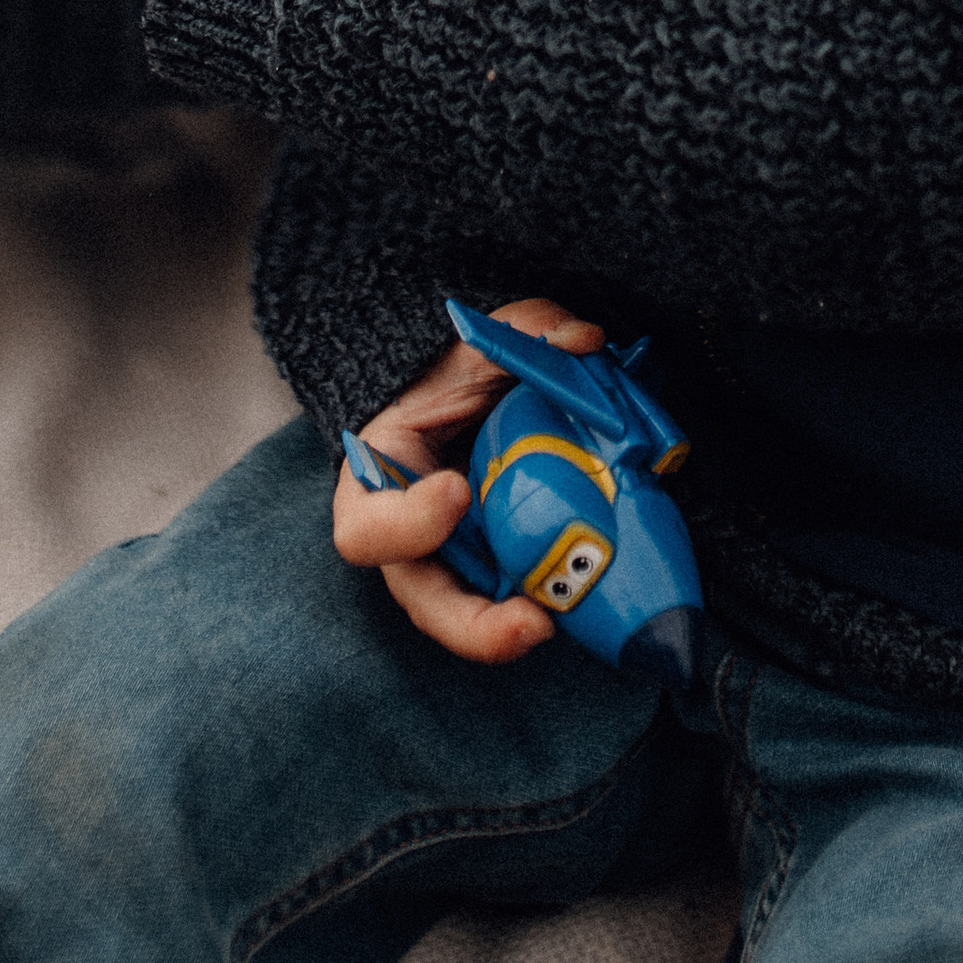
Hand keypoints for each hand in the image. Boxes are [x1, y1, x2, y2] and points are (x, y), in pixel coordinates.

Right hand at [330, 297, 606, 664]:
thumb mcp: (476, 346)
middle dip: (474, 625)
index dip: (407, 521)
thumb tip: (584, 341)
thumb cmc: (452, 378)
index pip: (367, 526)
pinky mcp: (503, 573)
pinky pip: (524, 600)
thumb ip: (523, 331)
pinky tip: (595, 595)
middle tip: (531, 621)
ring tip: (565, 623)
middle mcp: (411, 542)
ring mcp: (459, 565)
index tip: (457, 490)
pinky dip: (556, 601)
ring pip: (477, 620)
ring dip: (519, 631)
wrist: (469, 401)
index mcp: (379, 485)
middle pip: (425, 603)